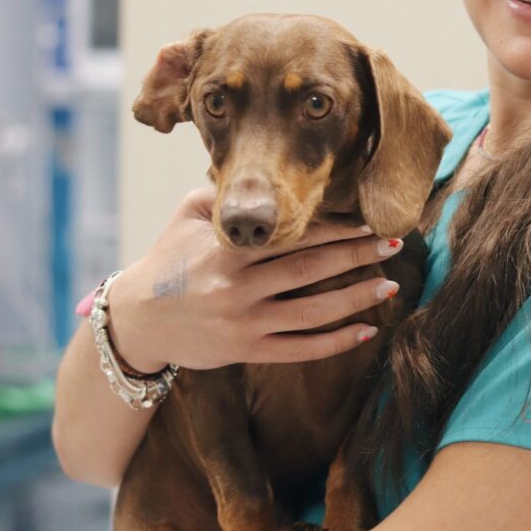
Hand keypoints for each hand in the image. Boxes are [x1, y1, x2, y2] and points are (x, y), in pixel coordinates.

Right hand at [106, 186, 403, 371]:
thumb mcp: (188, 216)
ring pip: (311, 313)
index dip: (334, 228)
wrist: (137, 320)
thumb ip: (225, 195)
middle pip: (310, 270)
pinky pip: (299, 350)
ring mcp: (243, 323)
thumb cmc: (168, 259)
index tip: (368, 221)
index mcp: (227, 248)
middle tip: (393, 243)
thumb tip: (265, 178)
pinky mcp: (245, 351)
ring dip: (355, 298)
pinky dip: (334, 342)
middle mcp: (237, 286)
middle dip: (356, 256)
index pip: (291, 235)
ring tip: (390, 287)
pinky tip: (365, 330)